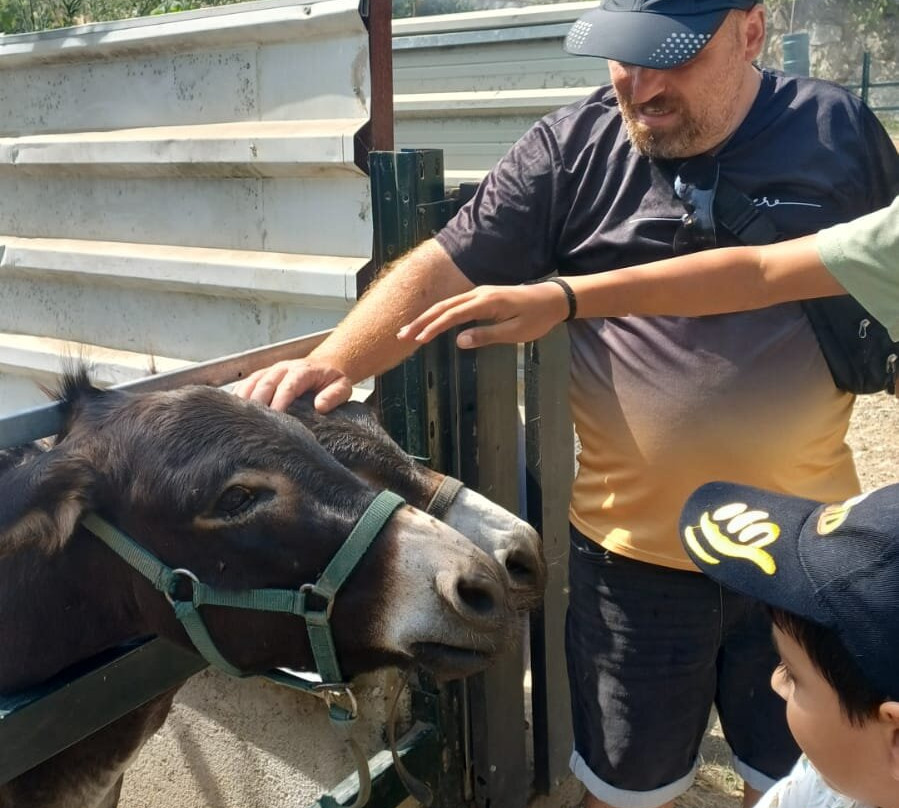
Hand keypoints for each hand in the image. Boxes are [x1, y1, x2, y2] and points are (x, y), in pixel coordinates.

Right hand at [234, 359, 352, 412]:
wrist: (325, 365)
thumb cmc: (332, 379)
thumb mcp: (343, 387)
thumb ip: (334, 395)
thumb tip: (320, 406)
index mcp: (303, 371)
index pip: (289, 385)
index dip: (280, 400)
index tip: (275, 416)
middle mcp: (284, 368)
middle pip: (266, 383)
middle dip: (259, 401)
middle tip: (254, 421)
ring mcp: (271, 371)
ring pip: (253, 382)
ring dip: (245, 398)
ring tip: (239, 417)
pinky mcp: (262, 375)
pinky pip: (247, 383)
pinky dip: (239, 394)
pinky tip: (233, 409)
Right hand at [396, 282, 568, 348]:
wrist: (553, 299)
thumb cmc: (537, 318)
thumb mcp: (515, 331)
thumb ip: (487, 335)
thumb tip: (459, 340)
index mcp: (486, 302)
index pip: (453, 315)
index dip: (433, 327)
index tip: (418, 339)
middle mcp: (479, 294)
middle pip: (444, 307)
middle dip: (421, 321)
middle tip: (402, 335)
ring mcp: (479, 293)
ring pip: (447, 305)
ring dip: (427, 317)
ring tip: (410, 330)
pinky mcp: (482, 297)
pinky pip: (455, 305)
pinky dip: (440, 314)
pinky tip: (430, 322)